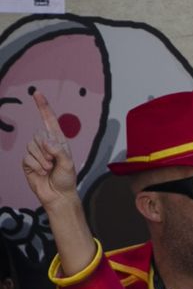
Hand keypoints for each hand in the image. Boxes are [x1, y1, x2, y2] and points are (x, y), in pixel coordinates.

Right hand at [22, 93, 81, 211]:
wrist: (58, 195)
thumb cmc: (66, 179)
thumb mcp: (68, 164)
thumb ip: (59, 151)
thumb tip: (46, 142)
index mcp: (59, 141)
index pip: (49, 120)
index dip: (43, 107)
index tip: (37, 93)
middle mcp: (46, 144)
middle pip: (38, 135)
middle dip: (46, 149)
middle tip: (54, 162)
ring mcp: (36, 152)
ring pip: (32, 146)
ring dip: (42, 159)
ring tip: (49, 168)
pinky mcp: (27, 162)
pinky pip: (27, 158)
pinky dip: (36, 165)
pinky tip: (42, 172)